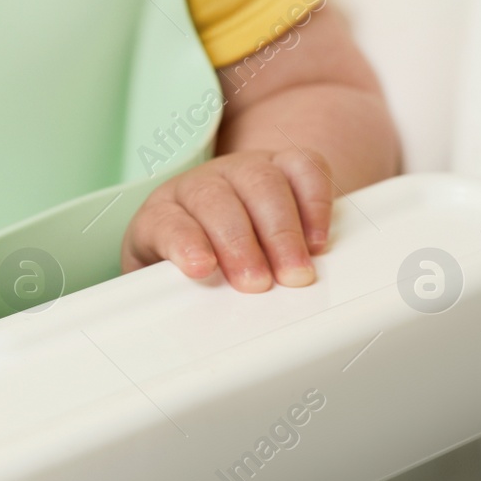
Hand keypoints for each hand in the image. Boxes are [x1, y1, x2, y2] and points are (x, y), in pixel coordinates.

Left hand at [121, 149, 334, 291]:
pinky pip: (302, 168)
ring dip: (281, 231)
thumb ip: (177, 292)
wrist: (220, 220)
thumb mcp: (171, 280)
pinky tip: (316, 240)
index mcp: (163, 211)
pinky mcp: (282, 164)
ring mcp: (242, 169)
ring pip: (261, 182)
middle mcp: (201, 184)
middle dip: (240, 243)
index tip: (202, 267)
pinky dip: (314, 202)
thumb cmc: (195, 258)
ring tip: (295, 272)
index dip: (184, 242)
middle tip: (257, 282)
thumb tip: (190, 317)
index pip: (166, 221)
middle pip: (215, 200)